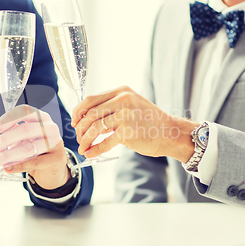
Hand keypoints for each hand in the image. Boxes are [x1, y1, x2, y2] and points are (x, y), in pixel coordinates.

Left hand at [0, 105, 70, 189]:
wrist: (53, 167)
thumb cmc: (36, 150)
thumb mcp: (24, 140)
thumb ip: (11, 138)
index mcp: (40, 117)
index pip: (25, 111)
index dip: (9, 118)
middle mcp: (50, 127)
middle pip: (25, 129)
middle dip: (5, 139)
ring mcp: (56, 142)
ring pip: (28, 148)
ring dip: (8, 155)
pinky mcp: (57, 158)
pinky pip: (34, 162)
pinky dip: (18, 166)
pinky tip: (8, 168)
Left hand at [71, 86, 198, 161]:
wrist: (170, 132)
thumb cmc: (148, 121)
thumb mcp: (130, 104)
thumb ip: (111, 107)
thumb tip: (86, 117)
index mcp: (121, 91)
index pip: (90, 99)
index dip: (78, 112)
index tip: (74, 122)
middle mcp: (122, 100)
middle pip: (90, 114)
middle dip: (80, 128)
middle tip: (79, 138)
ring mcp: (125, 115)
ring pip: (95, 128)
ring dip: (85, 140)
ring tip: (83, 148)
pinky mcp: (128, 132)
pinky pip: (105, 142)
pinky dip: (95, 149)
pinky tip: (90, 153)